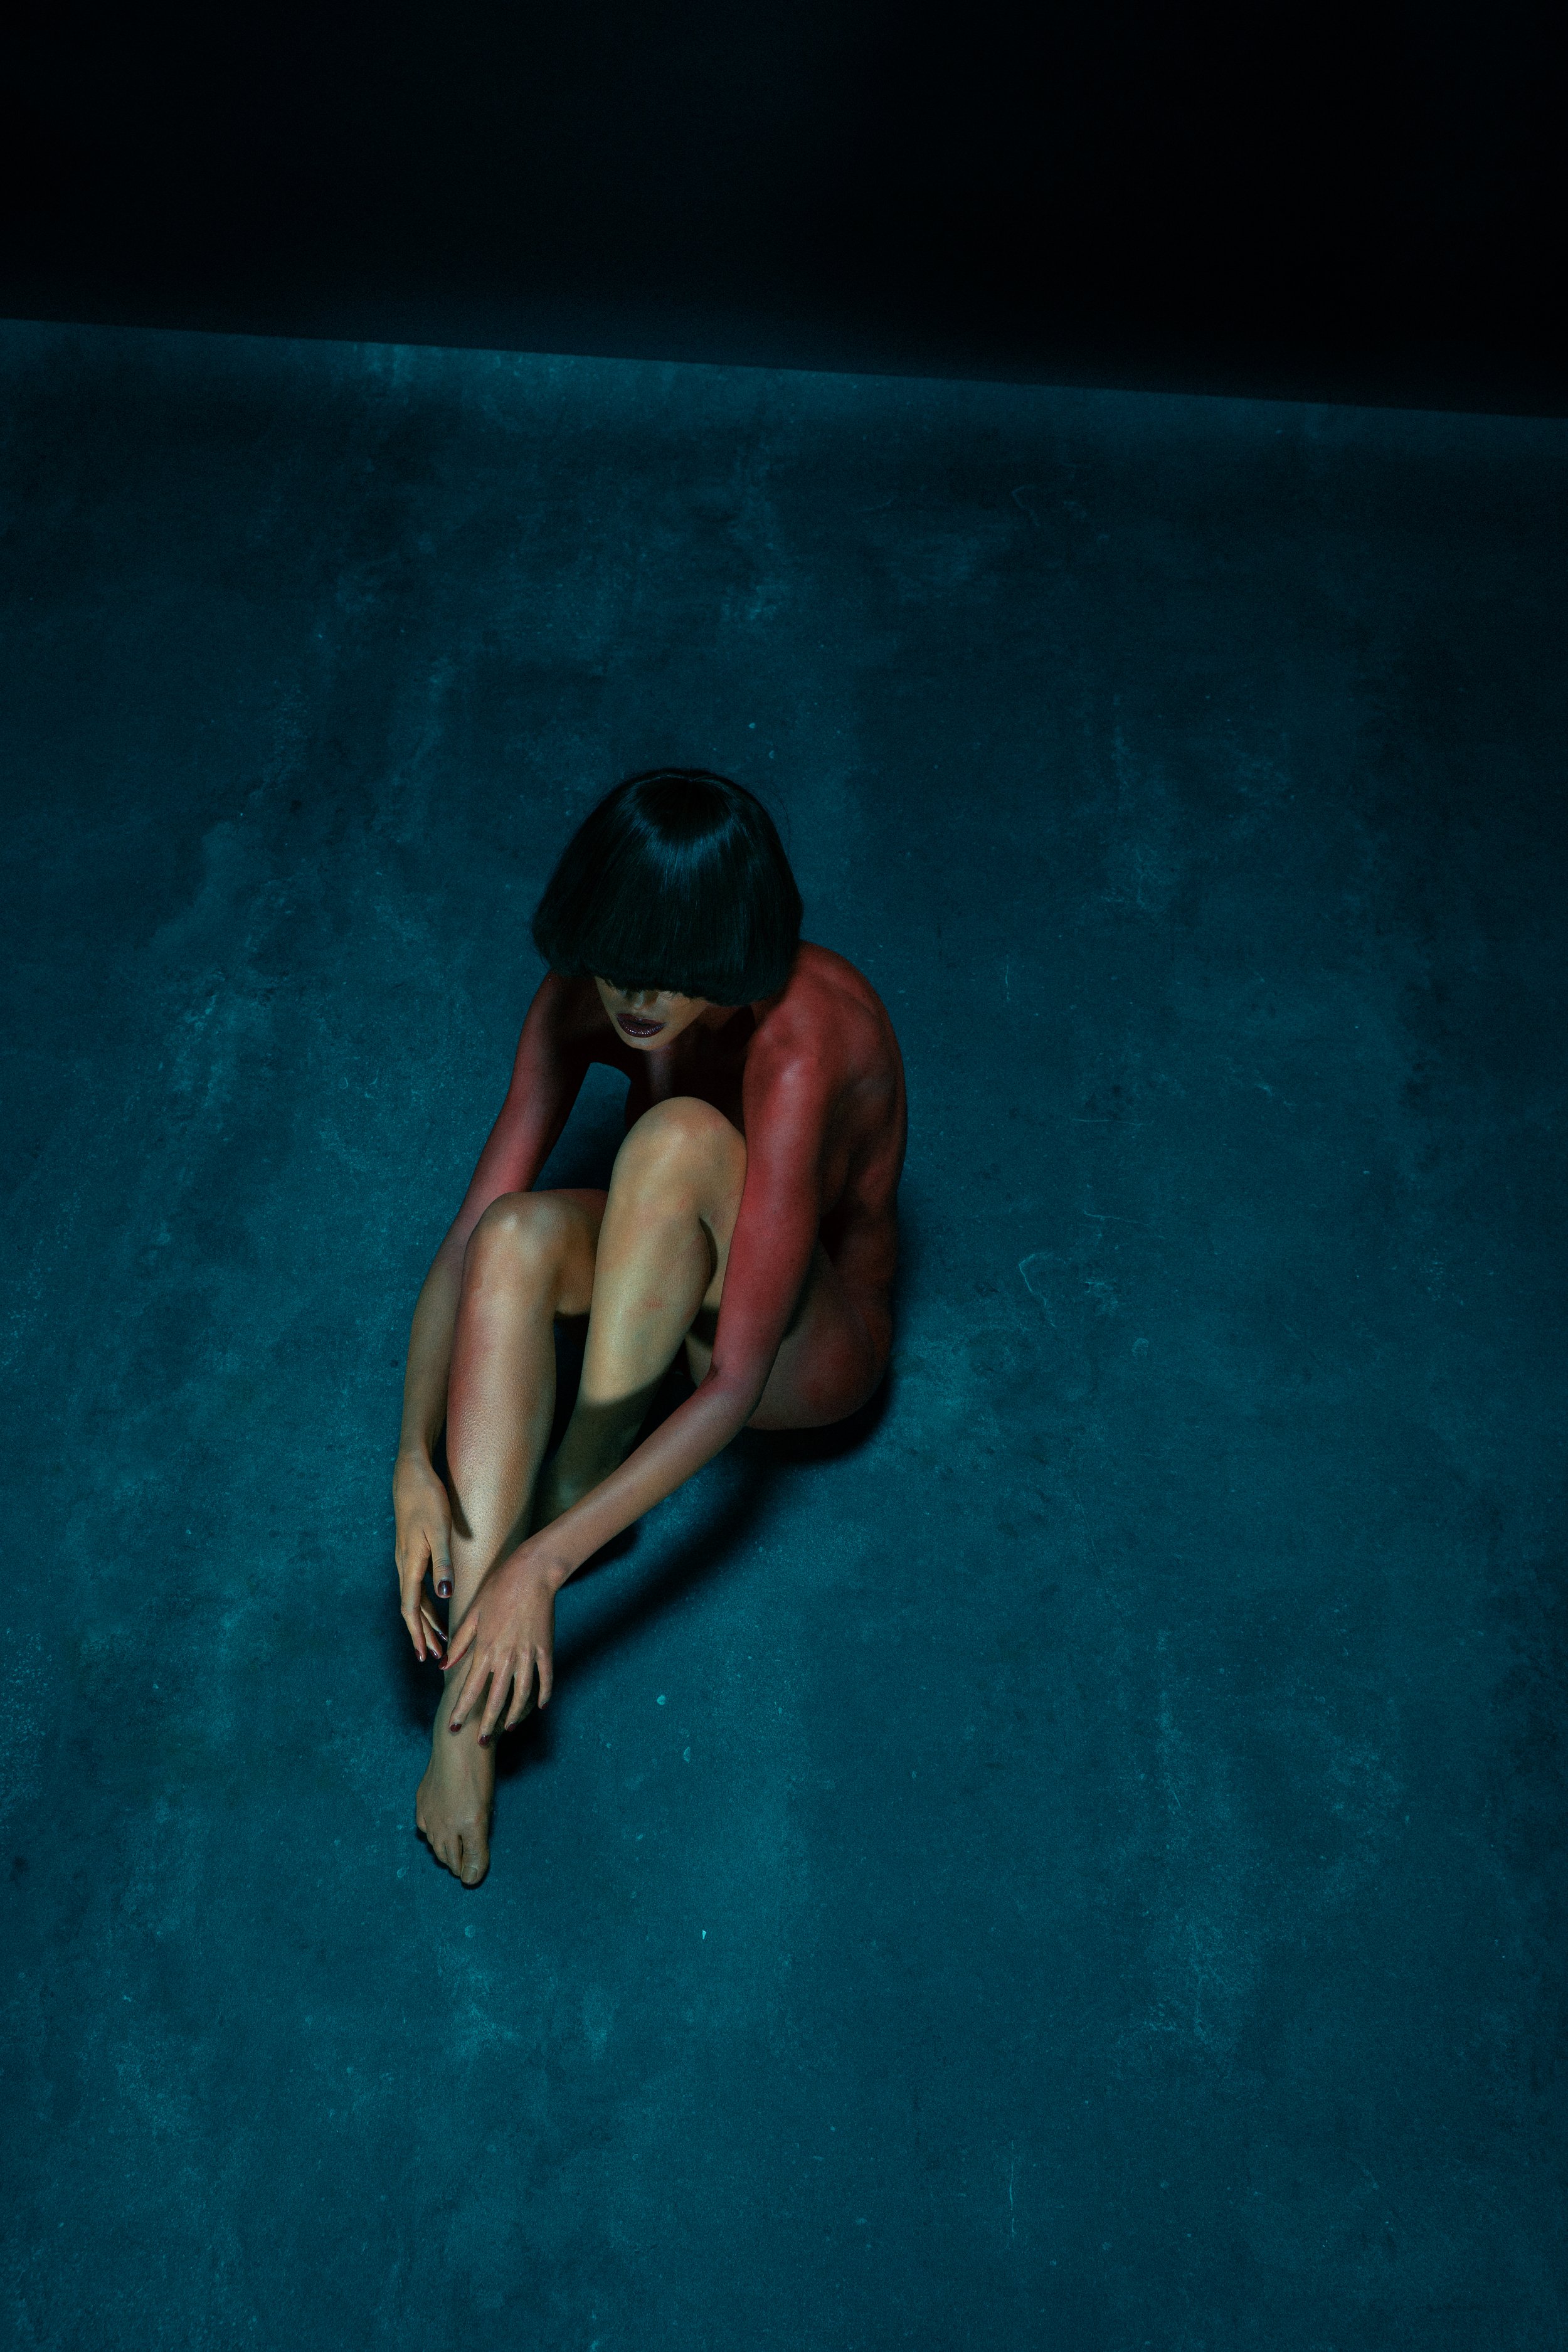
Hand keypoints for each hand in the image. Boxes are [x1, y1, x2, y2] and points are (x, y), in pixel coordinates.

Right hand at [393, 1451, 452, 1662]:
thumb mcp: (439, 1531)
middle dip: (422, 1633)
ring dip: (424, 1619)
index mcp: (410, 1565)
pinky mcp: (410, 1551)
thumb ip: (443, 1563)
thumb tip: (445, 1595)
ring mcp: (405, 1558)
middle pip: (411, 1608)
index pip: (411, 1608)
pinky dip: (425, 1601)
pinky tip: (435, 1604)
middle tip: (433, 1656)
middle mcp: (404, 1565)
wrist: (411, 1476)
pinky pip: (415, 1585)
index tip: (423, 1654)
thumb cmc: (428, 1501)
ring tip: (437, 1638)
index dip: (418, 1633)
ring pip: (413, 1597)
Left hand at [443, 1541, 561, 1742]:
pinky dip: (543, 1695)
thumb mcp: (472, 1614)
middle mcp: (506, 1657)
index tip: (454, 1727)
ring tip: (508, 1729)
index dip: (461, 1711)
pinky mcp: (546, 1649)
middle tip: (481, 1742)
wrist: (532, 1573)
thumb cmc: (498, 1588)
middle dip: (487, 1723)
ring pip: (522, 1695)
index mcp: (485, 1649)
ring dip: (514, 1716)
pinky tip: (539, 1706)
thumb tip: (444, 1666)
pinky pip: (545, 1678)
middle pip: (495, 1699)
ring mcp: (528, 1654)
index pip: (470, 1689)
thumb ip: (459, 1643)